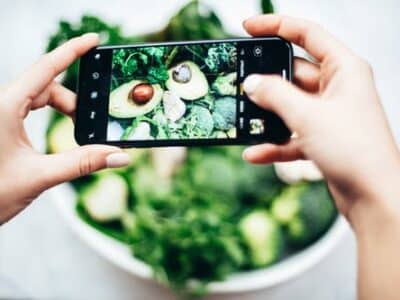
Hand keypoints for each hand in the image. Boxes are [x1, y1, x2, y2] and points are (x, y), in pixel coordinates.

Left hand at [0, 33, 129, 223]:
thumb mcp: (40, 176)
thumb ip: (82, 163)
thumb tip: (118, 155)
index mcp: (5, 107)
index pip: (46, 68)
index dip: (73, 51)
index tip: (94, 40)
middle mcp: (3, 104)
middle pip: (48, 86)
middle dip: (74, 102)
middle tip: (93, 123)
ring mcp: (3, 114)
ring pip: (41, 98)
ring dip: (65, 111)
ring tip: (79, 133)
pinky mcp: (4, 124)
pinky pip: (32, 108)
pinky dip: (52, 117)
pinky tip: (62, 133)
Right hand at [241, 15, 399, 229]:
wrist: (373, 197)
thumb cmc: (355, 150)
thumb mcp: (308, 116)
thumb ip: (276, 95)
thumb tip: (252, 83)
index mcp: (344, 69)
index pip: (307, 34)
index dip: (276, 26)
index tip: (249, 28)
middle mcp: (337, 89)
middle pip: (293, 73)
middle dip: (266, 82)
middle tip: (241, 82)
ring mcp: (328, 114)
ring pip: (289, 106)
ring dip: (267, 115)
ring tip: (243, 118)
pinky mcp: (321, 138)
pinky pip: (291, 134)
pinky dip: (273, 143)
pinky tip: (255, 152)